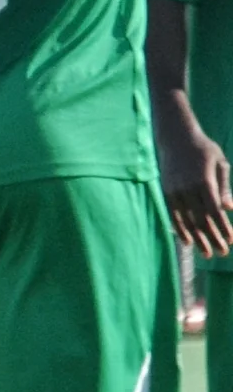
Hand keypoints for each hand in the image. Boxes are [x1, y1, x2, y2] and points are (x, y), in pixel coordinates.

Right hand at [156, 109, 232, 257]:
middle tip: (222, 253)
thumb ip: (224, 187)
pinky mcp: (166, 192)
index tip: (231, 241)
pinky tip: (188, 242)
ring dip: (198, 239)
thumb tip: (229, 208)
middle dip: (213, 238)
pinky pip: (173, 215)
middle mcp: (188, 189)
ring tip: (206, 254)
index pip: (215, 211)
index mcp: (204, 182)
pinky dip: (180, 230)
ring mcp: (175, 191)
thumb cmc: (204, 150)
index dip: (224, 228)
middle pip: (202, 220)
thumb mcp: (220, 164)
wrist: (176, 137)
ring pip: (187, 221)